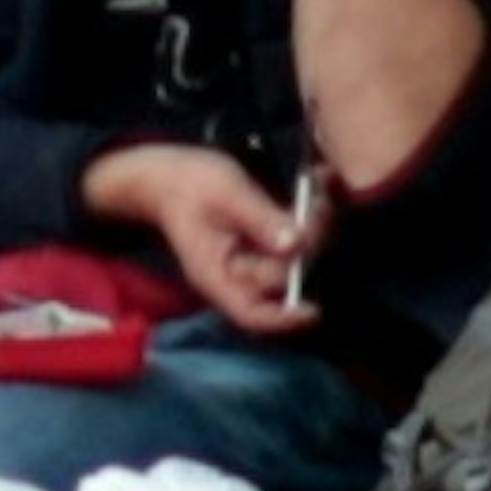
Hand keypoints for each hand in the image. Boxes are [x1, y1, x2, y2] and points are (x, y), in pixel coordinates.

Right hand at [82, 144, 330, 334]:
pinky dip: (304, 215)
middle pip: (280, 277)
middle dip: (307, 247)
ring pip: (291, 254)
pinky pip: (287, 235)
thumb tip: (296, 244)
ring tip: (323, 192)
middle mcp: (235, 272)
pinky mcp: (258, 238)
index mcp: (217, 274)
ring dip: (312, 227)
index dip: (283, 318)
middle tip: (323, 207)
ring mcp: (249, 256)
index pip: (250, 312)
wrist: (167, 171)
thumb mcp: (226, 195)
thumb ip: (261, 219)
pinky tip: (318, 183)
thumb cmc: (188, 184)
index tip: (313, 310)